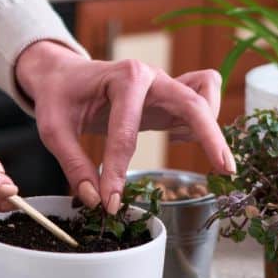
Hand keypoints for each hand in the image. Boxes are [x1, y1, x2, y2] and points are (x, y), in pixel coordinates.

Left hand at [15, 41, 234, 211]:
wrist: (62, 74)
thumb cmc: (58, 96)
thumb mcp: (53, 128)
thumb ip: (74, 164)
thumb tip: (94, 199)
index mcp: (123, 78)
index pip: (126, 133)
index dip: (117, 172)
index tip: (111, 203)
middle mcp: (151, 77)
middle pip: (193, 102)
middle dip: (211, 136)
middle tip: (224, 170)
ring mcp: (163, 86)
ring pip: (204, 96)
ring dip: (209, 125)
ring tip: (198, 153)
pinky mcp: (167, 99)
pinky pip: (200, 101)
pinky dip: (200, 121)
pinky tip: (178, 138)